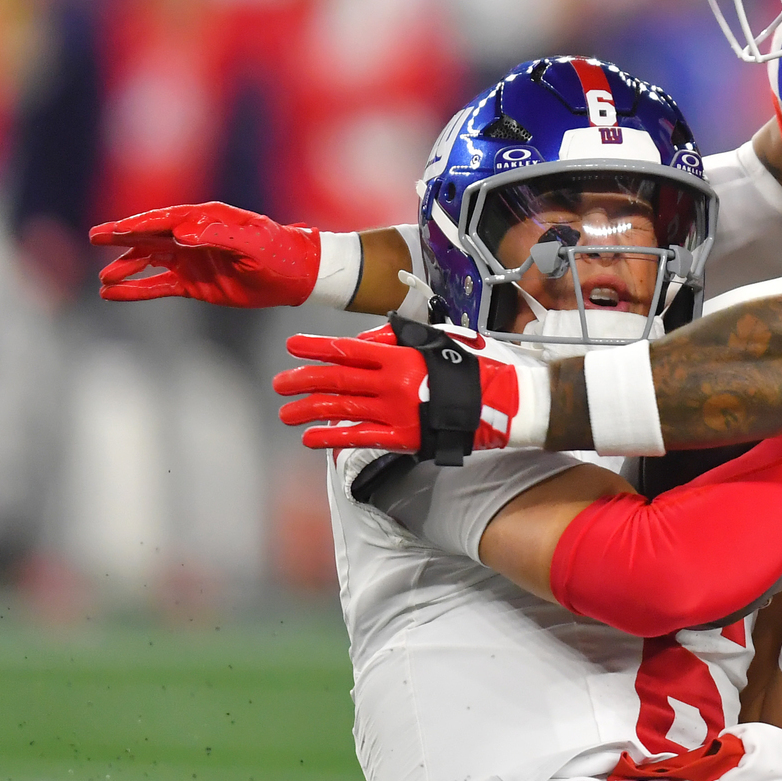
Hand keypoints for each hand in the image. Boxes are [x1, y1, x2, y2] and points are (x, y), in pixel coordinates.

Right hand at [90, 203, 320, 307]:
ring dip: (126, 267)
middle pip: (150, 236)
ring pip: (149, 262)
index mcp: (207, 220)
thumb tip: (181, 234)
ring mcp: (191, 260)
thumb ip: (218, 237)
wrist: (297, 275)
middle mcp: (193, 237)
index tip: (114, 231)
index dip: (139, 225)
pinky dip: (136, 291)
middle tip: (94, 237)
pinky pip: (159, 286)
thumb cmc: (279, 253)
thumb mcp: (253, 243)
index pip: (166, 220)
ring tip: (103, 278)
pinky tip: (112, 294)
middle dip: (122, 238)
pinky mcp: (194, 284)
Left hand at [274, 315, 522, 461]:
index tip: (291, 346)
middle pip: (334, 380)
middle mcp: (391, 382)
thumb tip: (360, 345)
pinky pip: (358, 438)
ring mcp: (394, 412)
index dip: (315, 347)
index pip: (346, 349)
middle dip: (301, 381)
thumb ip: (395, 340)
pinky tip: (310, 439)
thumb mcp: (434, 340)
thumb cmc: (471, 368)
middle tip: (278, 384)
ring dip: (307, 410)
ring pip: (339, 410)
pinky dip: (331, 439)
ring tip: (286, 414)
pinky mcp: (403, 438)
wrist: (503, 403)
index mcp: (398, 355)